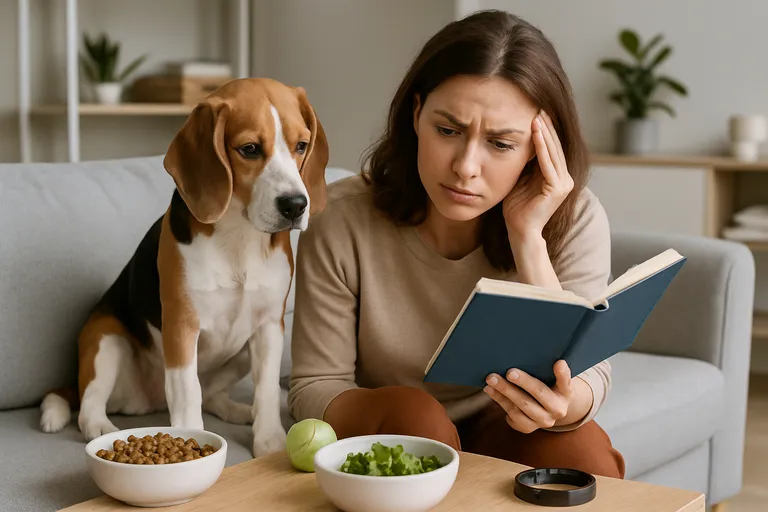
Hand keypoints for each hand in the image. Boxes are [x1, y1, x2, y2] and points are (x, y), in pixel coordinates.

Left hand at [483, 360, 576, 432]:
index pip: (566, 382)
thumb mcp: (552, 379)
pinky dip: (499, 400)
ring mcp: (543, 421)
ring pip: (522, 406)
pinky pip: (512, 414)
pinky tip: (490, 390)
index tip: (558, 362)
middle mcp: (558, 409)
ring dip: (504, 391)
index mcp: (566, 393)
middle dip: (523, 382)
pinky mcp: (528, 427)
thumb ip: (546, 369)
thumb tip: (526, 352)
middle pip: (539, 393)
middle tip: (509, 372)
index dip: (562, 373)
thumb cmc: (546, 386)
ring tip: (491, 379)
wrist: (544, 411)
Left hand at [503, 111, 573, 242]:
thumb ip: (525, 163)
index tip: (535, 113)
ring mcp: (563, 184)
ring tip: (537, 117)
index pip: (552, 148)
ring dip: (544, 134)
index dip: (544, 131)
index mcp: (557, 176)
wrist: (520, 230)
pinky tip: (536, 134)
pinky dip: (542, 148)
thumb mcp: (520, 178)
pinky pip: (548, 164)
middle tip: (538, 107)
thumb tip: (520, 142)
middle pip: (555, 147)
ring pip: (553, 153)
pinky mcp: (558, 189)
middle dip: (546, 127)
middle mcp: (564, 178)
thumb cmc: (516, 207)